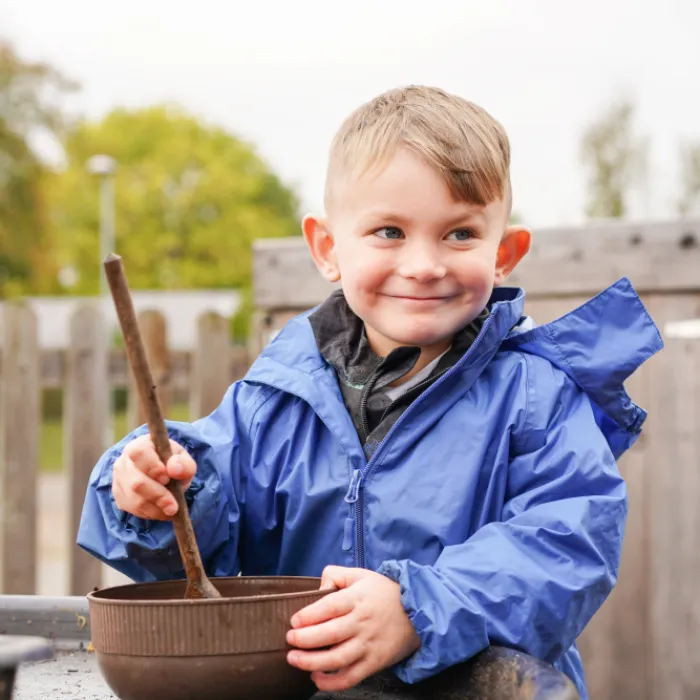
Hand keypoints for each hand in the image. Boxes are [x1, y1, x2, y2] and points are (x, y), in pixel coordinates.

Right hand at [112, 434, 196, 519]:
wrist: (165, 475)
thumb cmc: (174, 465)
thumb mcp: (185, 462)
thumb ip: (184, 464)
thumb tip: (174, 468)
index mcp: (141, 445)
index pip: (139, 453)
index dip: (152, 467)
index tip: (167, 478)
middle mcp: (125, 461)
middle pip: (136, 482)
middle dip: (157, 495)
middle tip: (173, 506)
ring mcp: (119, 479)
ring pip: (134, 499)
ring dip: (155, 508)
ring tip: (171, 509)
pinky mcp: (119, 496)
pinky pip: (132, 509)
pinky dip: (149, 513)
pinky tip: (161, 510)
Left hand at [286, 566, 419, 691]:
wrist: (418, 612)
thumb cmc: (384, 592)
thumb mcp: (361, 575)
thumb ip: (336, 575)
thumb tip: (318, 588)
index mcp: (357, 599)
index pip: (330, 607)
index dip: (309, 615)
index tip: (294, 621)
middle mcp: (362, 622)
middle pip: (330, 634)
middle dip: (305, 639)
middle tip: (290, 639)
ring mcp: (368, 644)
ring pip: (337, 658)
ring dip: (312, 662)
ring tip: (294, 659)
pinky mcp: (374, 663)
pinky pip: (351, 677)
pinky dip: (331, 682)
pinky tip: (316, 677)